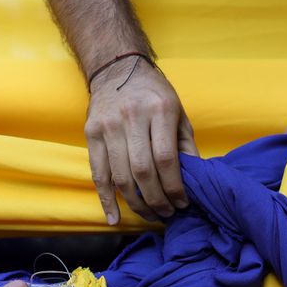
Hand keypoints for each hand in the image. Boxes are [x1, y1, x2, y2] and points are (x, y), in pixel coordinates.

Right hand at [86, 57, 198, 224]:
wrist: (117, 68)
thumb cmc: (154, 94)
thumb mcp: (178, 112)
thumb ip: (186, 145)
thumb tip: (195, 179)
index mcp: (159, 110)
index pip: (166, 159)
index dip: (174, 187)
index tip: (182, 202)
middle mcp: (131, 117)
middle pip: (143, 172)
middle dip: (157, 200)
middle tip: (168, 213)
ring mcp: (108, 126)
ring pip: (121, 177)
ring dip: (137, 203)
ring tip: (151, 214)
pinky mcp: (91, 134)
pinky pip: (98, 174)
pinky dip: (106, 200)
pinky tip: (114, 218)